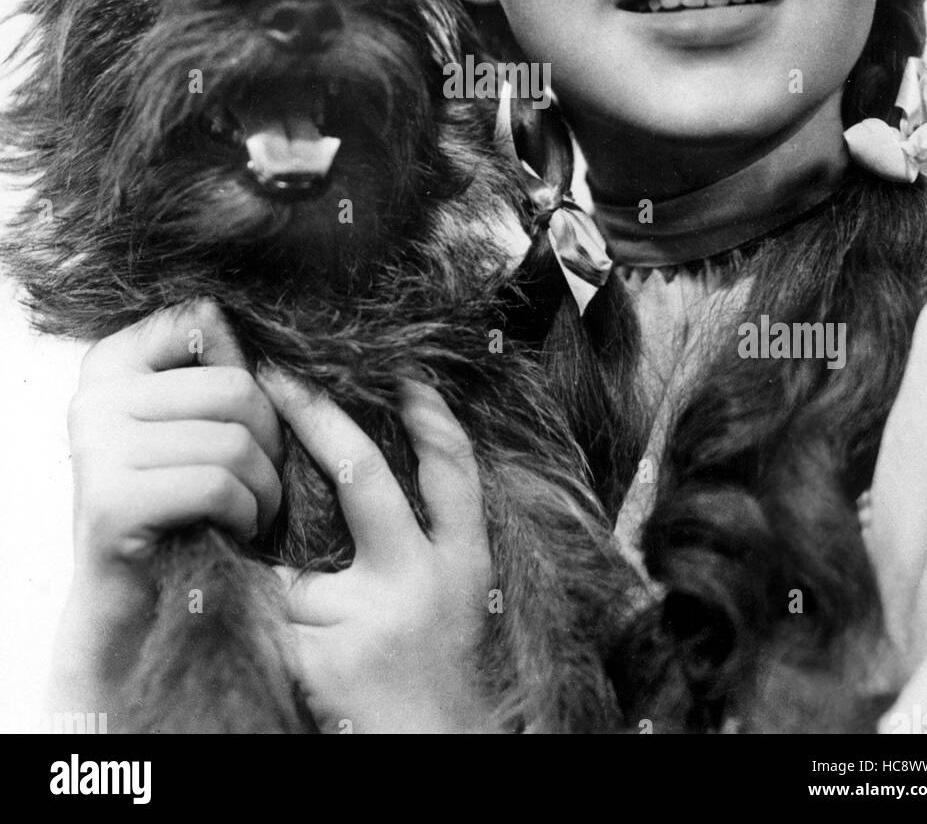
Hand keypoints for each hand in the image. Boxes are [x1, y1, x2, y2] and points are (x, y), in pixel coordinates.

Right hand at [48, 299, 282, 712]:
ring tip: (254, 509)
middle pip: (235, 385)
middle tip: (265, 479)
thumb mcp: (197, 422)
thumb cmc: (183, 503)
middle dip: (272, 440)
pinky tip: (235, 529)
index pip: (204, 319)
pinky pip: (218, 486)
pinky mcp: (111, 503)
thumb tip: (263, 328)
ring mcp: (96, 447)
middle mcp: (94, 395)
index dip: (248, 371)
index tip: (243, 421)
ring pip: (234, 440)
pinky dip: (245, 514)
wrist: (136, 602)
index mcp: (112, 362)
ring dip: (266, 487)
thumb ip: (219, 368)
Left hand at [262, 373, 497, 733]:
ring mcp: (366, 618)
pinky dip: (267, 628)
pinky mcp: (317, 657)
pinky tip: (285, 652)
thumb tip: (348, 466)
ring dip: (287, 592)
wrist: (432, 751)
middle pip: (363, 475)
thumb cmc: (436, 667)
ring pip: (296, 567)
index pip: (453, 470)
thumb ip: (423, 539)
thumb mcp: (455, 594)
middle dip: (314, 416)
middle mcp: (421, 581)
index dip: (430, 416)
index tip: (399, 373)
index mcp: (462, 563)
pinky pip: (271, 617)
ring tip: (311, 630)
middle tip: (275, 375)